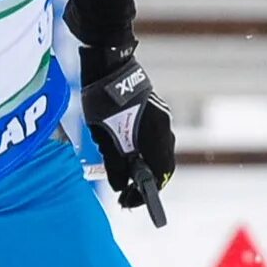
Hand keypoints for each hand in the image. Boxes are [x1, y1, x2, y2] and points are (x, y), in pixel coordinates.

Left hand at [79, 44, 173, 224]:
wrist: (108, 64)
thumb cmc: (102, 102)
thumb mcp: (103, 137)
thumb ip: (114, 163)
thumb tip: (120, 185)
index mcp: (155, 138)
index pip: (159, 176)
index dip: (145, 194)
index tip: (129, 202)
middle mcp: (164, 130)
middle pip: (160, 166)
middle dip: (143, 182)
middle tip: (125, 194)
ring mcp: (161, 119)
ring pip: (157, 153)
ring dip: (143, 167)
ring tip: (123, 177)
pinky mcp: (154, 113)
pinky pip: (153, 140)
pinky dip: (142, 153)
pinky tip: (127, 157)